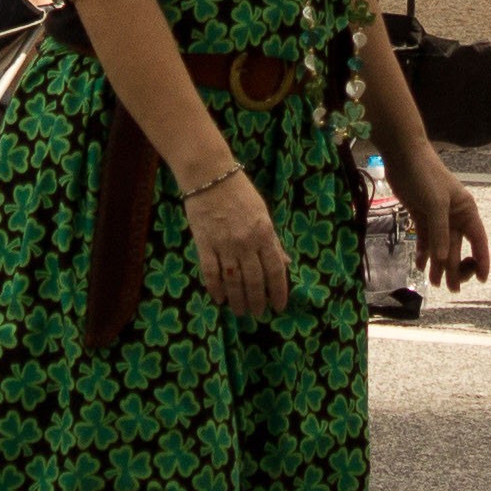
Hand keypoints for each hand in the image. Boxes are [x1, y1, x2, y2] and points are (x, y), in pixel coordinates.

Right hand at [182, 167, 290, 316]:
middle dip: (257, 301)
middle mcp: (246, 242)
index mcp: (264, 233)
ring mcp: (224, 244)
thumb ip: (273, 240)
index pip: (275, 269)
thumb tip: (286, 263)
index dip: (278, 291)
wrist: (209, 176)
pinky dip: (215, 289)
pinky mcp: (204, 244)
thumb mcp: (263, 214)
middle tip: (258, 313)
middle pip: (254, 280)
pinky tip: (219, 300)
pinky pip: (210, 273)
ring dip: (238, 300)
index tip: (279, 306)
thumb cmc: (240, 192)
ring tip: (240, 312)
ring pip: (233, 281)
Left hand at [390, 158, 490, 295]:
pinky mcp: (421, 214)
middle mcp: (454, 215)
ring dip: (438, 264)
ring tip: (434, 283)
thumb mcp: (435, 204)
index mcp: (466, 210)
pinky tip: (421, 265)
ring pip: (440, 245)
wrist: (403, 155)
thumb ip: (440, 232)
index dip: (481, 259)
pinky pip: (426, 238)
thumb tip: (442, 259)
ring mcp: (437, 216)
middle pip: (457, 247)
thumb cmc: (425, 175)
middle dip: (454, 267)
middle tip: (451, 288)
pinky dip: (424, 252)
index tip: (481, 279)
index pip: (478, 239)